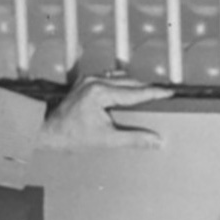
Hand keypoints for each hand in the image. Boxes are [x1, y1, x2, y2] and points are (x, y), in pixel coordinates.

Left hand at [36, 71, 173, 151]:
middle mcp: (95, 81)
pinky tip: (129, 91)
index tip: (170, 92)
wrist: (49, 132)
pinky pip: (109, 78)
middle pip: (130, 82)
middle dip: (147, 89)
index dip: (155, 93)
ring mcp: (89, 79)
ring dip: (135, 85)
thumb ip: (135, 139)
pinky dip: (121, 84)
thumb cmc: (73, 137)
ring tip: (150, 93)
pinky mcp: (85, 82)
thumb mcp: (107, 140)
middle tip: (164, 94)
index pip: (135, 92)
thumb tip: (157, 141)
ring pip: (120, 78)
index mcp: (101, 92)